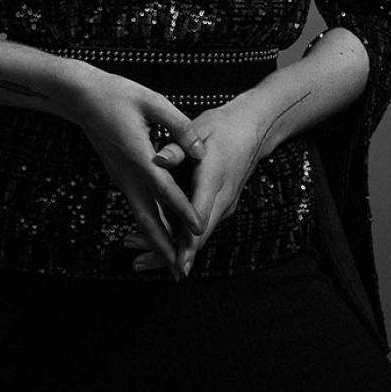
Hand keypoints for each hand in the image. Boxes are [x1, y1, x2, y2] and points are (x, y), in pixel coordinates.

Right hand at [70, 66, 207, 278]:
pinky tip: (160, 231)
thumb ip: (179, 126)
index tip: (200, 230)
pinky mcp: (118, 175)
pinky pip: (136, 205)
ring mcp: (121, 177)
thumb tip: (200, 151)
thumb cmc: (118, 94)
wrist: (82, 97)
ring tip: (171, 261)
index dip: (184, 211)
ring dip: (156, 240)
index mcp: (139, 156)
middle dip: (164, 247)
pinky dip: (148, 223)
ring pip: (140, 216)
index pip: (166, 191)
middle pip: (148, 219)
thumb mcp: (153, 101)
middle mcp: (128, 174)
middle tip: (179, 271)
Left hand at [124, 97, 267, 278]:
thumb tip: (157, 160)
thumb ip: (177, 148)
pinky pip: (200, 228)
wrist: (252, 129)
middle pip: (198, 237)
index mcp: (215, 179)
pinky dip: (180, 238)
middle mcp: (223, 198)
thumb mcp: (200, 129)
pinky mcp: (220, 206)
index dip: (188, 242)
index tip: (177, 264)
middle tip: (139, 264)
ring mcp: (224, 205)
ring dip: (171, 249)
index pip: (201, 217)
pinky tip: (156, 241)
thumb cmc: (223, 127)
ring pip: (198, 237)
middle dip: (171, 255)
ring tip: (138, 258)